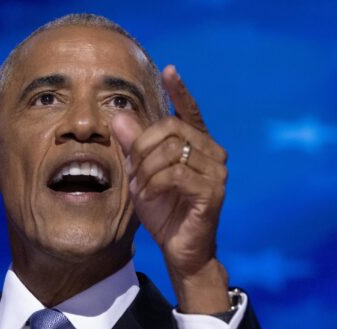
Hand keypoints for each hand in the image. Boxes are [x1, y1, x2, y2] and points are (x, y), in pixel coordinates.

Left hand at [111, 65, 229, 313]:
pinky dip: (153, 184)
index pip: (190, 113)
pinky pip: (174, 174)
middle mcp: (213, 153)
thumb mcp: (142, 175)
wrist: (180, 249)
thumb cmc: (164, 211)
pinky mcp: (212, 191)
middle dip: (143, 148)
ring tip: (140, 188)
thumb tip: (119, 116)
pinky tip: (149, 196)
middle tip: (133, 171)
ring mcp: (217, 172)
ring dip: (146, 170)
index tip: (170, 70)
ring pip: (171, 152)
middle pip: (171, 129)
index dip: (180, 91)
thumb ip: (134, 146)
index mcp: (198, 146)